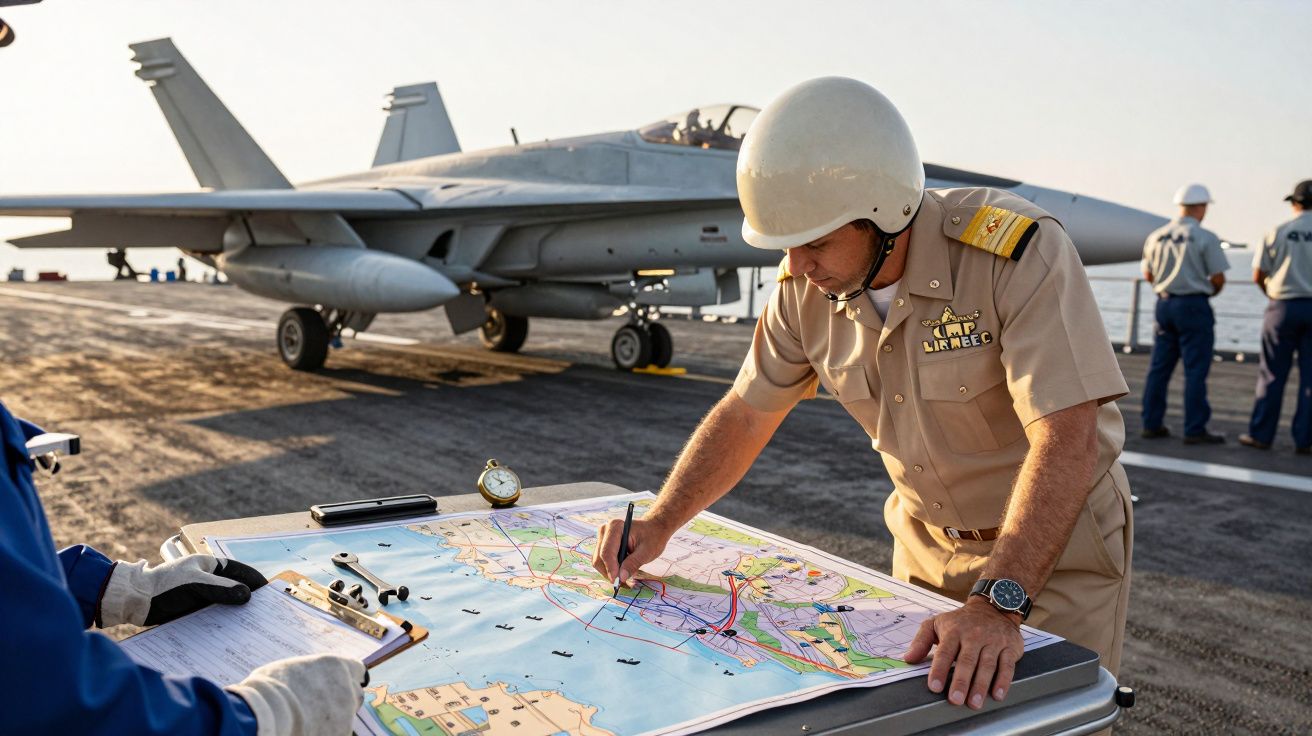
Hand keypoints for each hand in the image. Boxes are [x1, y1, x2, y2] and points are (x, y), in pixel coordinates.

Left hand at [97, 554, 266, 626]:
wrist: (133, 601)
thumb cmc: (164, 587)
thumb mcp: (195, 585)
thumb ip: (222, 589)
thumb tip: (248, 595)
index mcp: (208, 565)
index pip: (238, 570)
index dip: (254, 580)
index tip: (269, 590)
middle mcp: (206, 579)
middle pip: (233, 588)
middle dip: (248, 598)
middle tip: (264, 611)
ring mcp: (199, 595)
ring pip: (224, 603)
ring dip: (235, 612)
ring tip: (252, 624)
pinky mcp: (192, 611)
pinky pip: (213, 615)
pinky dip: (223, 622)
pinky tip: (231, 632)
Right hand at [227, 653, 365, 735]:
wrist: (268, 716)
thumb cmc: (271, 689)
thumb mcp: (290, 669)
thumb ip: (308, 672)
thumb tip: (306, 678)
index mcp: (336, 667)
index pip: (357, 670)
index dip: (349, 678)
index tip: (343, 684)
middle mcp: (347, 689)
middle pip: (355, 695)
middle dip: (343, 701)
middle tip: (323, 708)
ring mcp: (346, 714)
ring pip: (346, 717)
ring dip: (334, 719)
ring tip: (309, 722)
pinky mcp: (341, 734)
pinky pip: (338, 733)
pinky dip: (327, 733)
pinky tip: (308, 731)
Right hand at [591, 518, 671, 588]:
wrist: (653, 528)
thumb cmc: (652, 537)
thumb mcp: (647, 551)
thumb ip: (633, 563)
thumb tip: (621, 577)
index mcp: (615, 527)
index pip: (607, 551)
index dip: (611, 568)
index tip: (617, 581)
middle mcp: (605, 531)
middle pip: (600, 558)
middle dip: (609, 573)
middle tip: (623, 585)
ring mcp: (602, 538)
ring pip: (598, 562)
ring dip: (609, 574)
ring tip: (624, 581)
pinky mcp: (603, 545)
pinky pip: (602, 562)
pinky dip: (610, 570)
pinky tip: (622, 574)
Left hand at [902, 597, 1024, 709]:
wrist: (993, 608)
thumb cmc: (960, 622)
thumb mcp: (936, 623)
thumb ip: (921, 641)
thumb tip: (908, 659)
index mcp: (954, 631)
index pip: (945, 652)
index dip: (939, 670)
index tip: (934, 687)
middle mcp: (974, 636)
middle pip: (967, 661)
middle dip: (961, 681)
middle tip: (955, 700)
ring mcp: (993, 641)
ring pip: (987, 665)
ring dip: (981, 685)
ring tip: (974, 703)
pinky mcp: (1009, 647)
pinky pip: (1007, 665)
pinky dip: (1003, 680)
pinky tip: (997, 694)